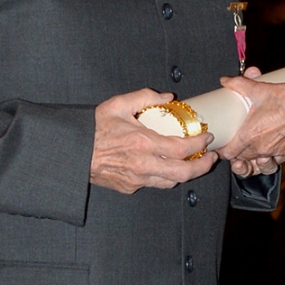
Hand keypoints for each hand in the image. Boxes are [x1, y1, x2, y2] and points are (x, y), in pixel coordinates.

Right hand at [90, 89, 216, 193]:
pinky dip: (166, 176)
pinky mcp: (130, 187)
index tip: (207, 137)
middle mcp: (142, 164)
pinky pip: (155, 184)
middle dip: (202, 166)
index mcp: (142, 143)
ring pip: (170, 182)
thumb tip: (168, 97)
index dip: (199, 144)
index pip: (181, 148)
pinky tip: (169, 166)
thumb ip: (146, 96)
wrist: (74, 151)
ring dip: (186, 173)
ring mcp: (136, 179)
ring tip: (194, 162)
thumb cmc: (95, 128)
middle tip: (211, 157)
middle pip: (182, 173)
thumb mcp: (119, 104)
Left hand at [215, 69, 284, 174]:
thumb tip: (225, 80)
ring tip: (249, 151)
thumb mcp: (261, 89)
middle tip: (234, 143)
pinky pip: (273, 162)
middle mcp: (260, 148)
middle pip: (241, 159)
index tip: (221, 145)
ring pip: (256, 164)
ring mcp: (274, 153)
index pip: (229, 153)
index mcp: (249, 135)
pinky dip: (268, 159)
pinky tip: (266, 152)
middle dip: (236, 154)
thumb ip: (240, 85)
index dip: (223, 150)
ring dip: (251, 160)